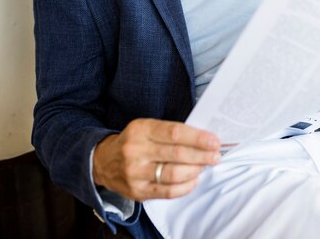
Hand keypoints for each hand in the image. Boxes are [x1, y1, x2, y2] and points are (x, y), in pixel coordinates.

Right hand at [93, 118, 220, 200]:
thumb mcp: (147, 127)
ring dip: (195, 170)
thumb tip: (204, 138)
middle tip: (216, 156)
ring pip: (174, 174)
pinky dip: (186, 187)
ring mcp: (135, 173)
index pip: (175, 133)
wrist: (103, 161)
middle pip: (177, 154)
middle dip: (202, 155)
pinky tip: (194, 179)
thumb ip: (171, 131)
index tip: (214, 141)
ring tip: (205, 166)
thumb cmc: (135, 141)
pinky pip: (168, 192)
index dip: (198, 138)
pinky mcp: (137, 191)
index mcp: (141, 129)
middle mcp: (136, 151)